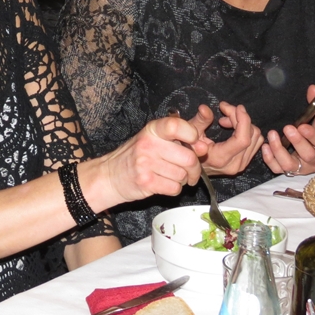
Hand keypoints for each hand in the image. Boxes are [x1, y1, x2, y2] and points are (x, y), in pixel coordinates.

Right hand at [89, 115, 204, 207]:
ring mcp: (145, 163)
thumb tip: (204, 148)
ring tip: (170, 176)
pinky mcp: (146, 182)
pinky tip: (164, 184)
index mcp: (152, 130)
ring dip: (182, 180)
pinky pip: (175, 188)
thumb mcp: (152, 139)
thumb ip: (178, 140)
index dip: (192, 135)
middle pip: (189, 158)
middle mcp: (148, 144)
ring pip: (183, 175)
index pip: (177, 126)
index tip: (194, 142)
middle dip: (194, 169)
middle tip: (189, 171)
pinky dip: (174, 189)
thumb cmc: (135, 156)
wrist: (110, 176)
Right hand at [192, 103, 263, 175]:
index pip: (243, 139)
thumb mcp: (190, 133)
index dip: (243, 120)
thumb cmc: (187, 149)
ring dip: (244, 125)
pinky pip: (255, 144)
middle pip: (251, 136)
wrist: (190, 167)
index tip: (236, 107)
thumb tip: (205, 108)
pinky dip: (247, 132)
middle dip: (240, 118)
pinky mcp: (243, 163)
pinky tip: (232, 129)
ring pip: (256, 139)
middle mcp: (234, 164)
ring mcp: (240, 165)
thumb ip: (199, 121)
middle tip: (224, 111)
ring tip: (225, 121)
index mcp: (220, 158)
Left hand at [261, 84, 314, 175]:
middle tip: (287, 128)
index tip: (302, 126)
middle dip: (297, 142)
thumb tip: (312, 88)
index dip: (313, 136)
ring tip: (272, 136)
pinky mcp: (290, 168)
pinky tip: (265, 147)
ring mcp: (303, 166)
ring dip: (279, 151)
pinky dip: (270, 160)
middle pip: (308, 155)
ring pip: (291, 165)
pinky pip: (278, 169)